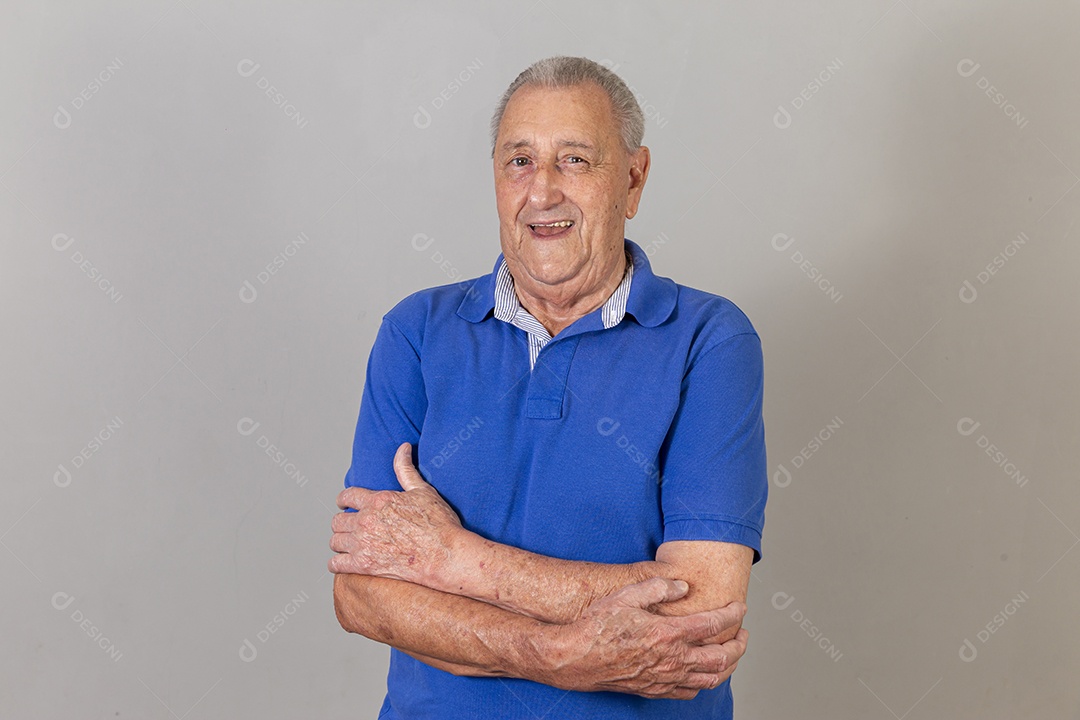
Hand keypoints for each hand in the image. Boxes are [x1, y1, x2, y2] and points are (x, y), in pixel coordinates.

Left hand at [328, 442, 464, 586]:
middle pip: (337, 521)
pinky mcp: (364, 566)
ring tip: (349, 544)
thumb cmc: (438, 524)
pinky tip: (344, 562)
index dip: (344, 500)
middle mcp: (366, 521)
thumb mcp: (422, 491)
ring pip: (335, 541)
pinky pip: (336, 564)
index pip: (346, 496)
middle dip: (342, 522)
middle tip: (350, 527)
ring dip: (340, 542)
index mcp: (377, 501)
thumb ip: (406, 470)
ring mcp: (363, 544)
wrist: (445, 555)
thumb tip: (403, 448)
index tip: (345, 505)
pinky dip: (337, 563)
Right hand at [545, 577, 748, 699]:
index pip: (713, 625)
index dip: (732, 614)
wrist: (575, 657)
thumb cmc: (597, 625)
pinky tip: (703, 674)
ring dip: (728, 667)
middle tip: (743, 633)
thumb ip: (658, 587)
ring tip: (731, 654)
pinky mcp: (654, 690)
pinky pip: (690, 692)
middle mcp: (672, 660)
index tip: (739, 607)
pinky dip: (704, 682)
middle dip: (740, 645)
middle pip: (722, 658)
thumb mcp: (626, 595)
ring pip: (711, 679)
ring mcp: (664, 678)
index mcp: (668, 634)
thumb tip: (683, 586)